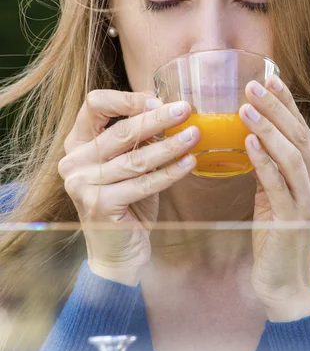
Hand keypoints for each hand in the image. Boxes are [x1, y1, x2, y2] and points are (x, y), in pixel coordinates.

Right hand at [58, 89, 199, 285]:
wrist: (117, 251)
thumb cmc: (126, 201)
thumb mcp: (128, 164)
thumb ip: (138, 139)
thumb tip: (168, 110)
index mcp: (77, 143)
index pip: (95, 105)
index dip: (127, 99)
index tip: (158, 99)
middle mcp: (74, 161)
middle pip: (121, 131)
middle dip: (157, 118)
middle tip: (185, 109)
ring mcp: (83, 185)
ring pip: (136, 159)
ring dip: (170, 146)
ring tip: (194, 135)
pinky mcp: (100, 205)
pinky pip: (144, 183)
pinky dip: (170, 173)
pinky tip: (190, 163)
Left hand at [239, 75, 309, 321]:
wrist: (283, 277)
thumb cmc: (275, 229)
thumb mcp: (272, 189)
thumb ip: (268, 163)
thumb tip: (249, 132)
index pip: (302, 128)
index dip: (286, 102)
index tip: (269, 78)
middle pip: (298, 136)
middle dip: (275, 108)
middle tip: (252, 85)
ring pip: (291, 155)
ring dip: (268, 129)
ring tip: (246, 108)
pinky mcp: (294, 217)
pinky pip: (277, 183)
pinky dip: (263, 161)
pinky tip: (248, 142)